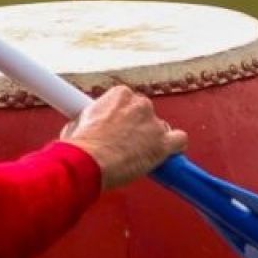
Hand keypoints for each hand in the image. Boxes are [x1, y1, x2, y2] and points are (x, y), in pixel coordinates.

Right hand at [61, 85, 186, 188]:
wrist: (89, 162)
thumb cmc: (81, 146)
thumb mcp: (77, 123)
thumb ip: (90, 120)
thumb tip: (83, 127)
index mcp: (120, 95)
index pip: (128, 102)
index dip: (122, 118)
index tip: (116, 128)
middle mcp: (140, 104)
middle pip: (145, 114)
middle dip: (137, 128)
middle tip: (124, 144)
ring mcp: (153, 123)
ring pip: (160, 127)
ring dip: (152, 139)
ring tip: (137, 156)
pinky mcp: (163, 143)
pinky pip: (179, 140)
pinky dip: (175, 148)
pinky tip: (167, 156)